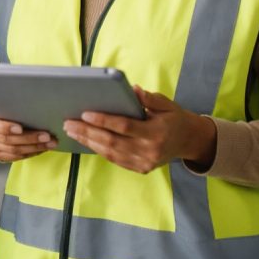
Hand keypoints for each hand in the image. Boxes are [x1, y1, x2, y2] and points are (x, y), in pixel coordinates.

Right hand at [0, 100, 57, 162]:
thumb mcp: (0, 100)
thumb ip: (10, 103)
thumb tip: (31, 101)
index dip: (7, 128)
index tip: (21, 128)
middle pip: (8, 140)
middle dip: (30, 139)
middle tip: (47, 136)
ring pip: (13, 151)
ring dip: (34, 148)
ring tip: (49, 143)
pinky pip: (14, 157)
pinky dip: (29, 154)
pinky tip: (40, 149)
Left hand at [62, 86, 216, 173]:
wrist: (190, 141)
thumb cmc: (175, 118)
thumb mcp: (166, 104)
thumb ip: (150, 99)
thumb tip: (132, 90)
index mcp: (156, 133)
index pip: (125, 127)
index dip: (104, 121)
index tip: (85, 114)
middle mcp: (149, 151)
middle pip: (112, 142)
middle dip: (88, 132)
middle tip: (69, 123)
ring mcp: (144, 162)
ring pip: (110, 153)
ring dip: (89, 142)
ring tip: (72, 131)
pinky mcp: (140, 169)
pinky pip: (115, 160)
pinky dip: (99, 150)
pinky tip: (86, 141)